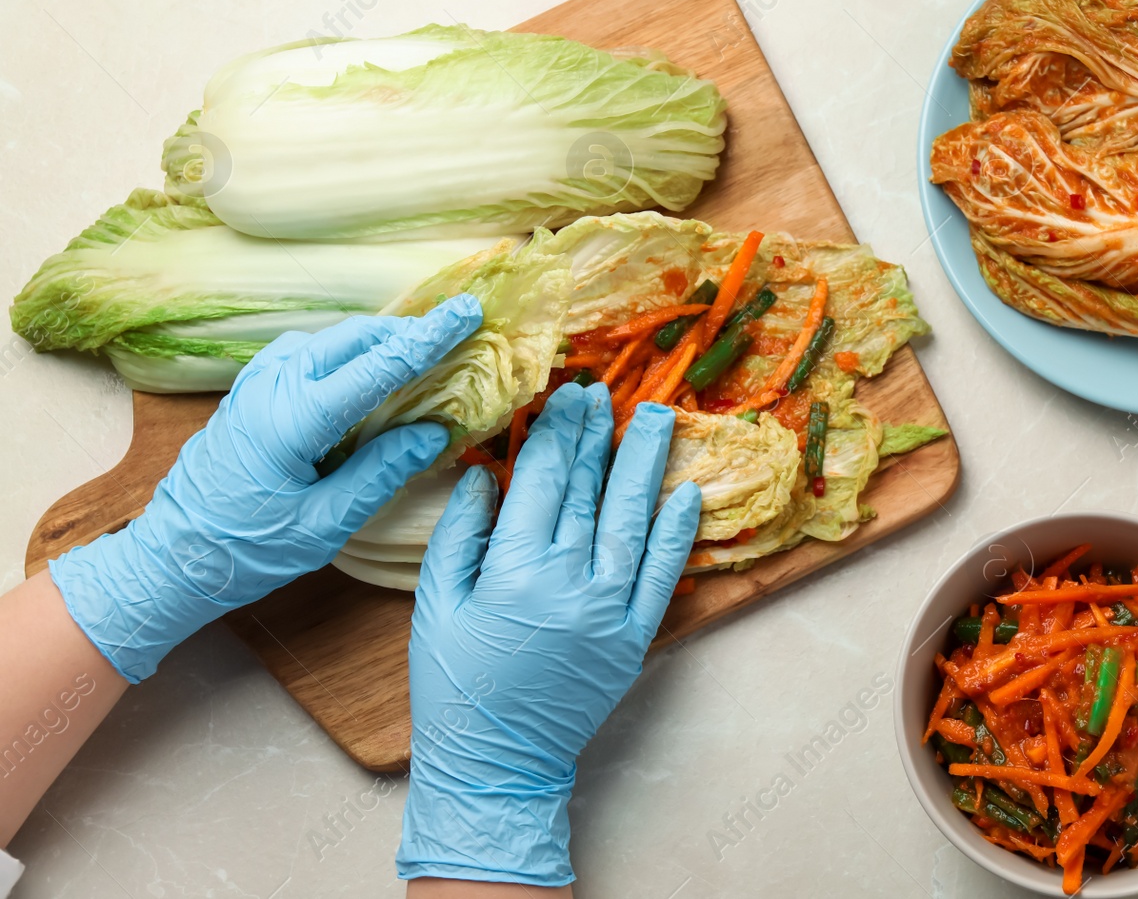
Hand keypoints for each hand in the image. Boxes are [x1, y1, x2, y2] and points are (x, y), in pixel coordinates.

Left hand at [49, 295, 482, 682]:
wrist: (170, 559)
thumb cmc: (247, 551)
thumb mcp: (324, 525)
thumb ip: (381, 473)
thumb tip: (434, 432)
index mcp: (294, 418)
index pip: (376, 366)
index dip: (427, 339)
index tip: (467, 312)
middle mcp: (271, 387)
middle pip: (352, 337)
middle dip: (406, 332)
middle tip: (452, 334)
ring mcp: (254, 384)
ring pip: (327, 339)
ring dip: (374, 340)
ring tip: (414, 356)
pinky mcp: (247, 392)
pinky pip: (303, 352)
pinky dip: (341, 352)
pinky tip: (359, 374)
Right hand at [398, 384, 700, 887]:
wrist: (495, 761)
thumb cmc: (454, 684)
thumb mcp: (436, 606)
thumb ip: (460, 535)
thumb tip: (483, 473)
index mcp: (514, 569)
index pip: (544, 480)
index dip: (558, 432)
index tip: (568, 394)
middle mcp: (569, 582)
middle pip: (590, 490)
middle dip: (599, 435)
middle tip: (607, 391)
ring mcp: (609, 610)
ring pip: (633, 520)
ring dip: (646, 465)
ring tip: (658, 418)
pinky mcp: (634, 638)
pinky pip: (663, 575)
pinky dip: (677, 533)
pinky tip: (687, 494)